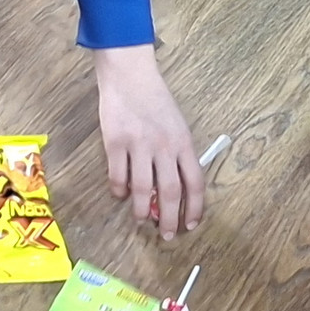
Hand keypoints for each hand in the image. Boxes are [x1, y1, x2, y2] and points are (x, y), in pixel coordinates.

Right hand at [94, 43, 207, 237]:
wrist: (130, 75)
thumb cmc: (155, 101)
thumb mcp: (176, 126)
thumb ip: (177, 155)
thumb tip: (173, 191)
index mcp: (183, 142)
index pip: (195, 183)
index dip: (194, 208)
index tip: (191, 224)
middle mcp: (164, 146)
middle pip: (169, 193)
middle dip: (168, 220)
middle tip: (166, 236)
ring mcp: (138, 145)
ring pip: (141, 190)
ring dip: (140, 211)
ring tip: (140, 219)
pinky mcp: (114, 143)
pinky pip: (117, 177)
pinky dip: (118, 192)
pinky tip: (119, 195)